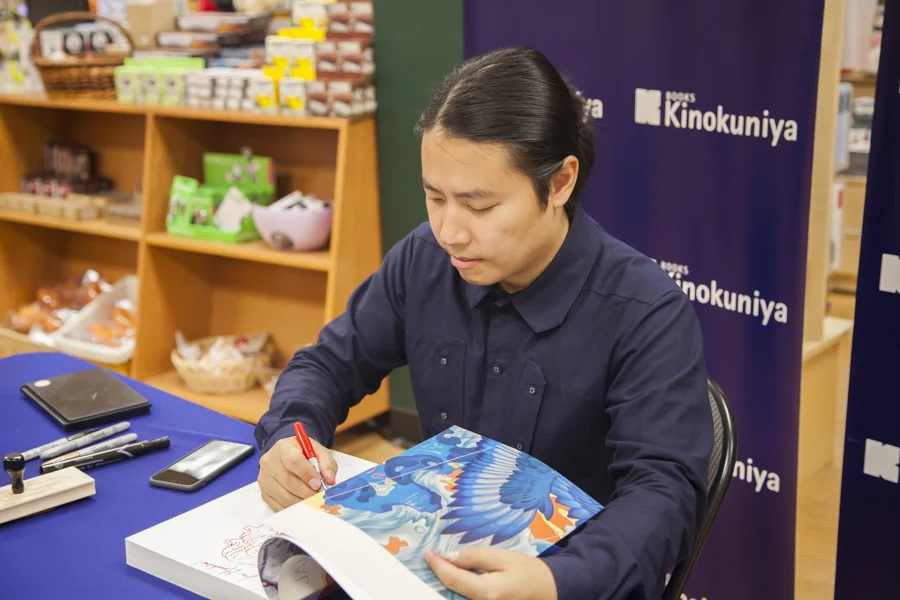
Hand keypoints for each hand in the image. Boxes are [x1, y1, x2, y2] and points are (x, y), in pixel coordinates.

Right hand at [258, 435, 337, 510]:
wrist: (286, 454)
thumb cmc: (303, 453)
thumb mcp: (318, 451)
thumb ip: (327, 464)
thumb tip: (330, 481)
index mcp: (283, 448)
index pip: (293, 461)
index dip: (306, 474)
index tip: (318, 484)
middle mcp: (269, 462)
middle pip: (287, 481)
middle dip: (306, 492)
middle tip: (318, 497)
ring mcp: (264, 478)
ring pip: (282, 495)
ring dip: (300, 503)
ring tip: (312, 503)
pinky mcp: (264, 492)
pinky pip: (277, 505)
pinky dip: (292, 509)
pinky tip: (302, 507)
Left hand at [425, 547, 557, 599]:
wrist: (547, 591)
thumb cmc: (527, 572)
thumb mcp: (503, 557)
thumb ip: (475, 556)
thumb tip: (450, 556)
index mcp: (486, 592)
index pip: (452, 578)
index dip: (437, 565)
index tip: (428, 553)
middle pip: (450, 591)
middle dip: (439, 574)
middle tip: (432, 558)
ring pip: (456, 596)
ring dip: (447, 582)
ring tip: (441, 565)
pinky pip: (466, 598)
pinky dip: (457, 588)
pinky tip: (456, 576)